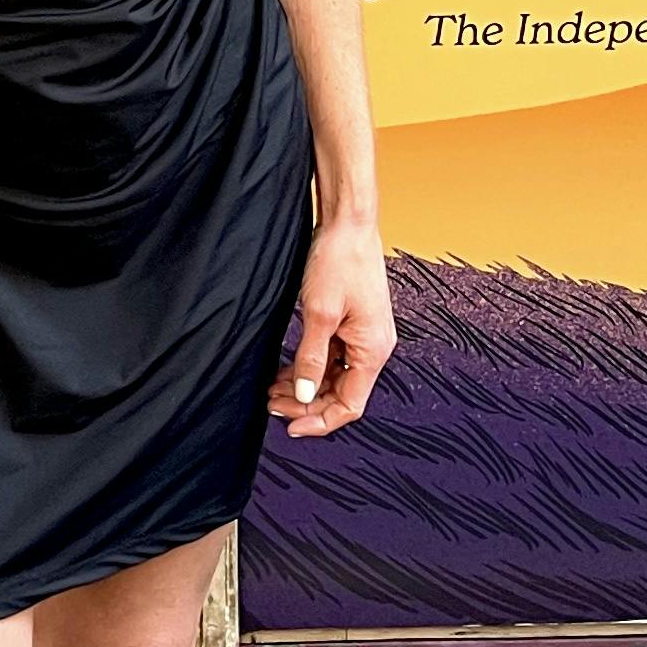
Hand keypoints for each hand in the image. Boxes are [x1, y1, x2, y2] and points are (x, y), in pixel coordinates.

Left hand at [267, 214, 393, 437]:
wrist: (349, 221)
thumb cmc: (340, 260)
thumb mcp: (319, 314)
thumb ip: (312, 359)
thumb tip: (304, 397)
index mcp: (373, 351)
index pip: (349, 405)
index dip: (320, 421)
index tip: (289, 425)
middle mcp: (375, 347)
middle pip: (343, 393)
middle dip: (307, 402)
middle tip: (272, 403)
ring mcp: (365, 334)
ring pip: (337, 376)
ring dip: (307, 385)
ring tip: (274, 388)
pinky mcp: (355, 322)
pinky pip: (336, 356)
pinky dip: (313, 365)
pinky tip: (288, 368)